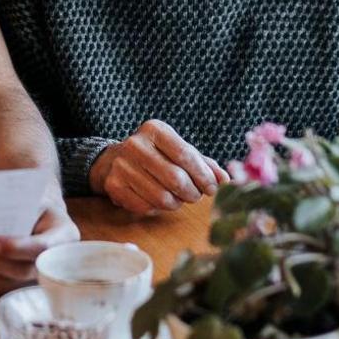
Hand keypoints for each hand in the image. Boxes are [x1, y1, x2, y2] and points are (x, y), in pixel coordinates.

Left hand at [0, 197, 79, 290]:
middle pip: (20, 270)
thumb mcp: (32, 194)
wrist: (39, 209)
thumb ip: (13, 203)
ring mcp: (36, 277)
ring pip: (4, 283)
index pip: (41, 248)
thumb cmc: (35, 198)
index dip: (14, 247)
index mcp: (64, 235)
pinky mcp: (19, 283)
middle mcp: (54, 262)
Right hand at [89, 120, 229, 215]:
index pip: (186, 155)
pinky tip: (156, 200)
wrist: (113, 160)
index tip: (213, 188)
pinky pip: (146, 207)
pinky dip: (156, 209)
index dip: (203, 175)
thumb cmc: (156, 156)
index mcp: (154, 129)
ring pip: (162, 197)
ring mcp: (122, 166)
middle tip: (196, 196)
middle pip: (176, 178)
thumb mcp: (178, 151)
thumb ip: (203, 163)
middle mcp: (135, 144)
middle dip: (192, 193)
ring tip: (177, 199)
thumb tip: (226, 179)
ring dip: (176, 203)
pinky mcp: (114, 186)